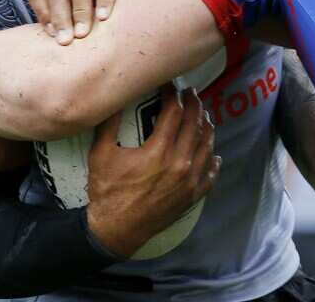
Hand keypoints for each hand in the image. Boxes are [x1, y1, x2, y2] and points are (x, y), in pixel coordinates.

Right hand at [84, 87, 220, 257]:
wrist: (116, 229)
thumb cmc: (107, 191)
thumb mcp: (100, 153)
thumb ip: (108, 123)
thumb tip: (112, 98)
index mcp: (158, 151)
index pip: (174, 112)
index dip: (173, 94)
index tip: (169, 85)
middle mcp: (179, 163)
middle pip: (195, 125)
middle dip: (194, 105)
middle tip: (190, 93)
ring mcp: (189, 181)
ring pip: (206, 147)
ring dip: (206, 127)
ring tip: (203, 115)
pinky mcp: (191, 196)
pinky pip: (210, 175)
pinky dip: (213, 162)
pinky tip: (214, 154)